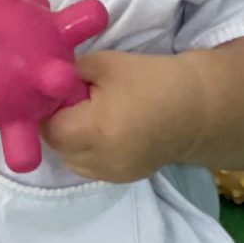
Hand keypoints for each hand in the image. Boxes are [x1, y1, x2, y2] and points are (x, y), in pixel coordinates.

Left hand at [40, 50, 206, 183]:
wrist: (197, 107)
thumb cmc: (151, 80)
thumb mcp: (104, 64)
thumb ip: (69, 73)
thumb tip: (48, 80)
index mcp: (94, 130)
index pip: (48, 127)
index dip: (47, 108)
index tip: (57, 93)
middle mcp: (100, 160)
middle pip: (58, 146)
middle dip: (58, 123)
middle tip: (71, 102)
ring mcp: (112, 174)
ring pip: (71, 160)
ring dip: (71, 139)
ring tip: (89, 116)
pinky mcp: (123, 178)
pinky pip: (90, 167)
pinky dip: (88, 150)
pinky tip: (103, 130)